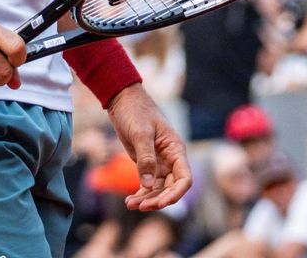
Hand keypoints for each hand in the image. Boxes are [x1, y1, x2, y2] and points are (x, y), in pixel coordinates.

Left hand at [106, 85, 191, 211]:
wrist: (122, 100)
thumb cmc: (135, 111)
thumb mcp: (140, 133)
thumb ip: (146, 158)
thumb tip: (149, 185)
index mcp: (175, 150)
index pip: (184, 178)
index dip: (176, 193)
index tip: (161, 202)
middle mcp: (170, 159)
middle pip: (171, 188)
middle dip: (158, 199)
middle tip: (140, 206)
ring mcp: (159, 162)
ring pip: (158, 189)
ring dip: (147, 199)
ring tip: (130, 204)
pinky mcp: (146, 164)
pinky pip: (148, 184)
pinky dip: (140, 193)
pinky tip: (129, 200)